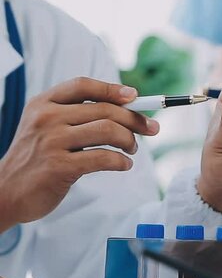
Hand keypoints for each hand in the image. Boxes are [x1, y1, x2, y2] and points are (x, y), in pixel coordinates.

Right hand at [0, 77, 158, 230]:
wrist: (6, 191)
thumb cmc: (37, 158)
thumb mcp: (47, 127)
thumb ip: (77, 114)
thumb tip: (127, 106)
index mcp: (44, 103)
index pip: (83, 85)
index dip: (112, 89)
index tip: (135, 97)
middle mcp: (46, 118)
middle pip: (104, 109)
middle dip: (135, 119)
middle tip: (151, 129)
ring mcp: (52, 142)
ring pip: (108, 130)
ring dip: (129, 139)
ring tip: (132, 149)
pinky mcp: (60, 166)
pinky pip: (103, 157)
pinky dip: (121, 161)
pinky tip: (124, 165)